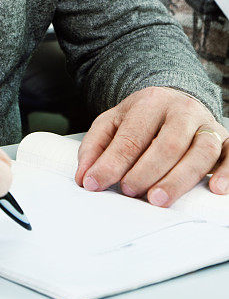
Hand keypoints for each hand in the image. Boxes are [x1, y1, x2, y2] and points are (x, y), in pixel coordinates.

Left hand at [74, 86, 228, 205]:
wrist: (174, 99)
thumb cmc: (141, 118)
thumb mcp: (112, 122)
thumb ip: (95, 147)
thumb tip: (84, 177)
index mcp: (150, 103)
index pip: (131, 136)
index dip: (113, 163)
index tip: (96, 183)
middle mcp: (181, 110)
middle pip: (168, 143)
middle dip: (147, 171)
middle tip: (130, 192)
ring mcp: (205, 125)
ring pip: (201, 150)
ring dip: (180, 177)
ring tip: (159, 199)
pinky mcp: (225, 139)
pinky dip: (227, 171)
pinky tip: (214, 189)